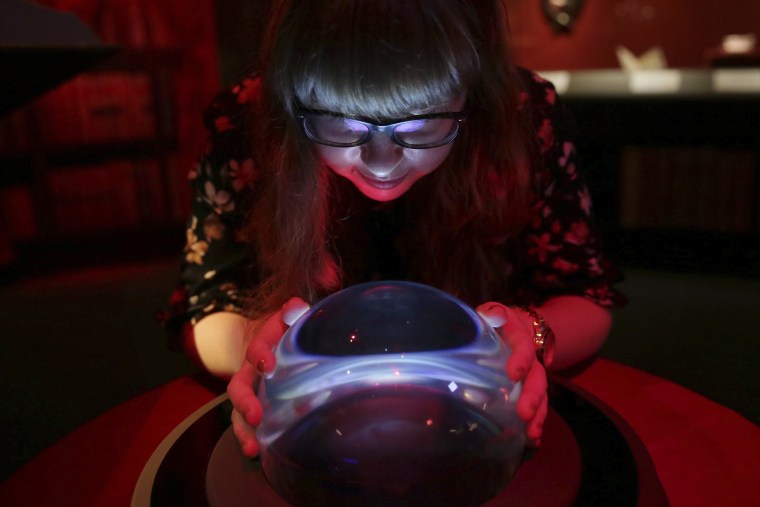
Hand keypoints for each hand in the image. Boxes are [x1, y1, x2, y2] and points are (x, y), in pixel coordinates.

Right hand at [226, 297, 309, 456]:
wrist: (274, 346)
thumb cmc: (286, 334)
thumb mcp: (289, 320)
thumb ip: (293, 312)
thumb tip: (297, 306)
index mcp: (259, 349)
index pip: (255, 351)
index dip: (260, 355)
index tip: (268, 365)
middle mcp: (248, 374)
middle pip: (238, 389)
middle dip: (245, 403)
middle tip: (256, 417)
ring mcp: (249, 396)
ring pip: (237, 414)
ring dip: (243, 431)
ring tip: (252, 449)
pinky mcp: (256, 412)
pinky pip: (248, 428)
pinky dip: (252, 441)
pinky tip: (259, 458)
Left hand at [477, 302, 547, 446]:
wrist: (515, 325)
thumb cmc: (495, 320)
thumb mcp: (491, 313)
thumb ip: (489, 314)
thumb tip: (485, 316)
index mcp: (518, 335)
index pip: (523, 346)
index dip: (520, 360)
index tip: (513, 375)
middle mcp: (531, 356)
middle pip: (537, 376)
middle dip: (532, 396)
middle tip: (524, 414)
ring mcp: (532, 375)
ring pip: (540, 395)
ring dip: (537, 415)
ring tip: (532, 435)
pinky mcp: (529, 389)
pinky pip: (537, 406)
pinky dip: (535, 423)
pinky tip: (532, 440)